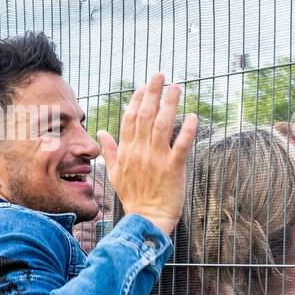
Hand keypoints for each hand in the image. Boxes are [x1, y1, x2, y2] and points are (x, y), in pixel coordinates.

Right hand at [99, 73, 197, 237]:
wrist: (146, 219)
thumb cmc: (133, 197)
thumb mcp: (114, 173)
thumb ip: (110, 151)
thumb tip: (101, 133)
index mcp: (127, 151)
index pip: (130, 119)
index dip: (138, 100)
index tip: (145, 85)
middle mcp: (140, 151)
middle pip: (145, 115)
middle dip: (153, 93)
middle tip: (161, 75)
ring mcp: (156, 159)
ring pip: (161, 125)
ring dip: (169, 104)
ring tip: (176, 87)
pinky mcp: (173, 169)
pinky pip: (181, 146)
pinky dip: (187, 130)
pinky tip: (192, 116)